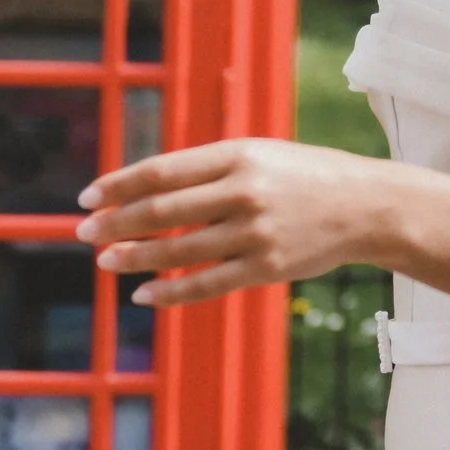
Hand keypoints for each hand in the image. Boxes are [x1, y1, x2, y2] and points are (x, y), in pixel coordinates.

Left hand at [73, 139, 394, 306]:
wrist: (366, 206)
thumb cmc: (302, 176)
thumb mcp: (257, 154)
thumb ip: (206, 169)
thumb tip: (143, 189)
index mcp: (237, 155)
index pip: (161, 171)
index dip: (118, 185)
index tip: (87, 197)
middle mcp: (244, 192)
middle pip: (161, 211)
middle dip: (114, 223)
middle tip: (83, 233)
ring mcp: (255, 233)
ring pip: (178, 251)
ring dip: (134, 258)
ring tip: (106, 261)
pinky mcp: (266, 269)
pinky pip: (207, 285)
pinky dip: (170, 292)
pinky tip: (144, 294)